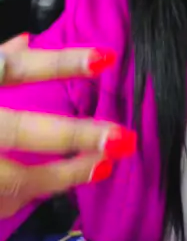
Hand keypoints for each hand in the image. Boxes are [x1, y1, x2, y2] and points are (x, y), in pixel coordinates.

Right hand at [0, 34, 135, 220]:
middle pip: (20, 130)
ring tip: (97, 166)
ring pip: (12, 182)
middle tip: (120, 139)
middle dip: (73, 136)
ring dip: (57, 178)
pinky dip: (21, 198)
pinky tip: (44, 190)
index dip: (59, 63)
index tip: (106, 58)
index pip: (11, 70)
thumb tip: (25, 42)